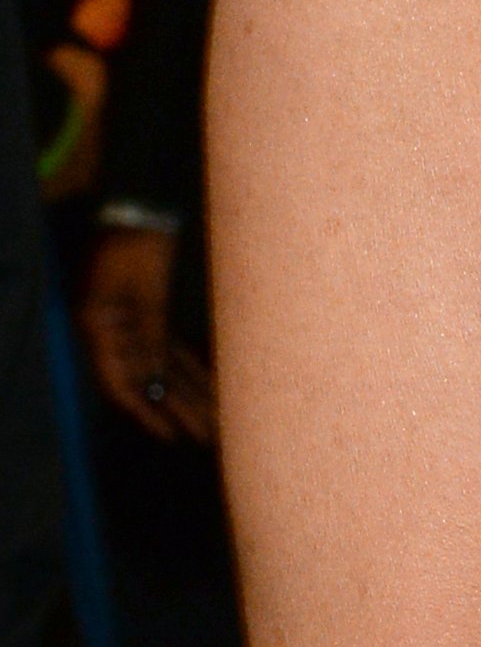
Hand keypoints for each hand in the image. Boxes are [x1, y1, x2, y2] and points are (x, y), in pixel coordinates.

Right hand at [78, 227, 215, 442]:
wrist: (141, 208)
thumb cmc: (135, 242)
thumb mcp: (142, 289)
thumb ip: (150, 331)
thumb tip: (156, 377)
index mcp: (98, 328)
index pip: (119, 384)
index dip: (144, 414)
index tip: (170, 437)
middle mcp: (112, 333)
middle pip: (146, 383)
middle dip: (177, 412)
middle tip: (207, 438)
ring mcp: (133, 325)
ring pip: (162, 370)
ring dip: (188, 396)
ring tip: (215, 424)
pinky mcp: (153, 314)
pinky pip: (171, 350)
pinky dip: (190, 370)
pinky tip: (211, 390)